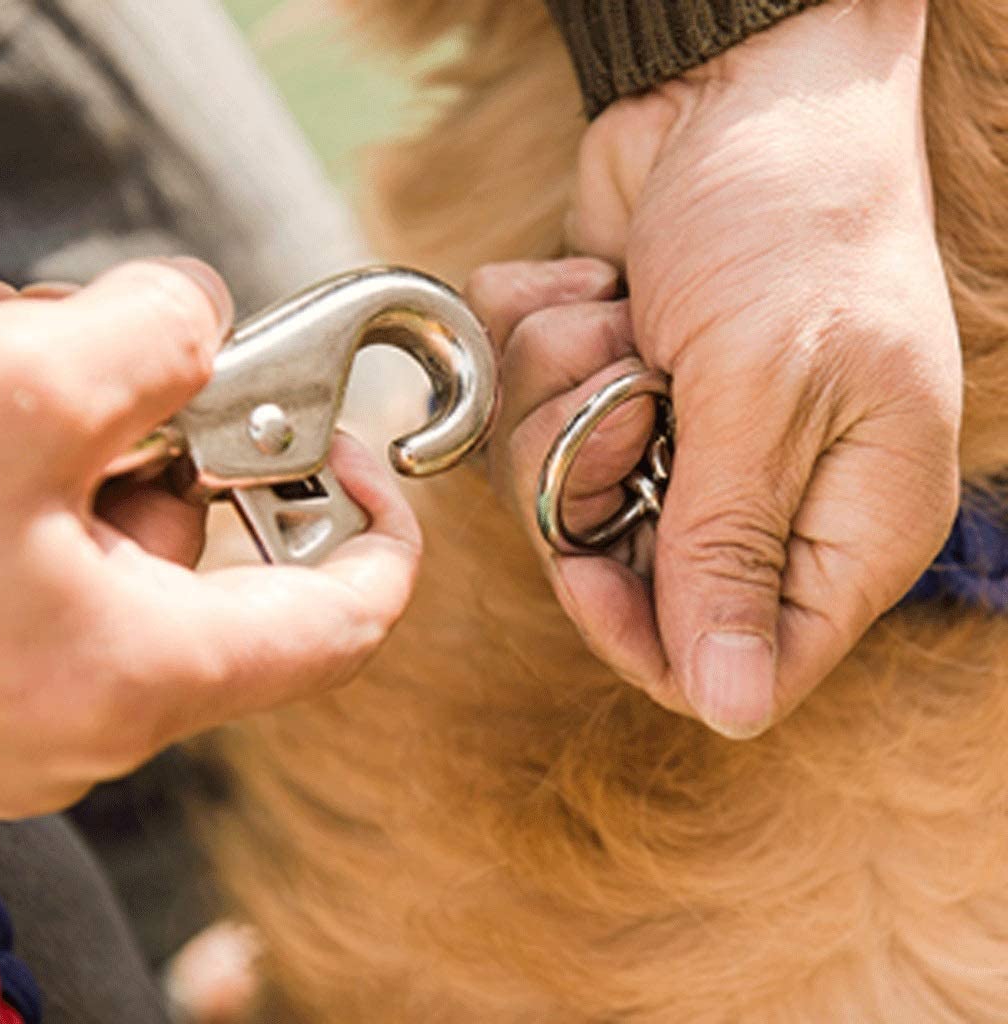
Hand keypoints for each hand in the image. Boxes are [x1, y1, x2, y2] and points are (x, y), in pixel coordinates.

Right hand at [0, 261, 420, 817]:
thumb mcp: (11, 393)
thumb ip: (146, 339)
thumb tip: (194, 313)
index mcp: (137, 674)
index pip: (344, 621)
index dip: (384, 531)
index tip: (365, 450)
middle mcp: (87, 703)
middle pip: (205, 546)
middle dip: (176, 431)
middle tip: (116, 354)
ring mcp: (15, 683)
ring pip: (108, 525)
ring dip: (75, 424)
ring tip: (4, 358)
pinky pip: (32, 534)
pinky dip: (17, 453)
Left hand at [474, 0, 961, 737]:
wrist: (735, 88)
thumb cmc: (793, 221)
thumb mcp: (768, 392)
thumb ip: (733, 550)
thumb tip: (733, 707)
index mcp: (848, 522)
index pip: (740, 666)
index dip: (644, 633)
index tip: (584, 555)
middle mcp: (765, 498)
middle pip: (628, 582)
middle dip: (591, 476)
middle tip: (625, 385)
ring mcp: (680, 443)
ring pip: (558, 496)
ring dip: (564, 394)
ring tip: (621, 315)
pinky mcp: (613, 390)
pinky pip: (526, 416)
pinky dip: (540, 346)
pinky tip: (594, 289)